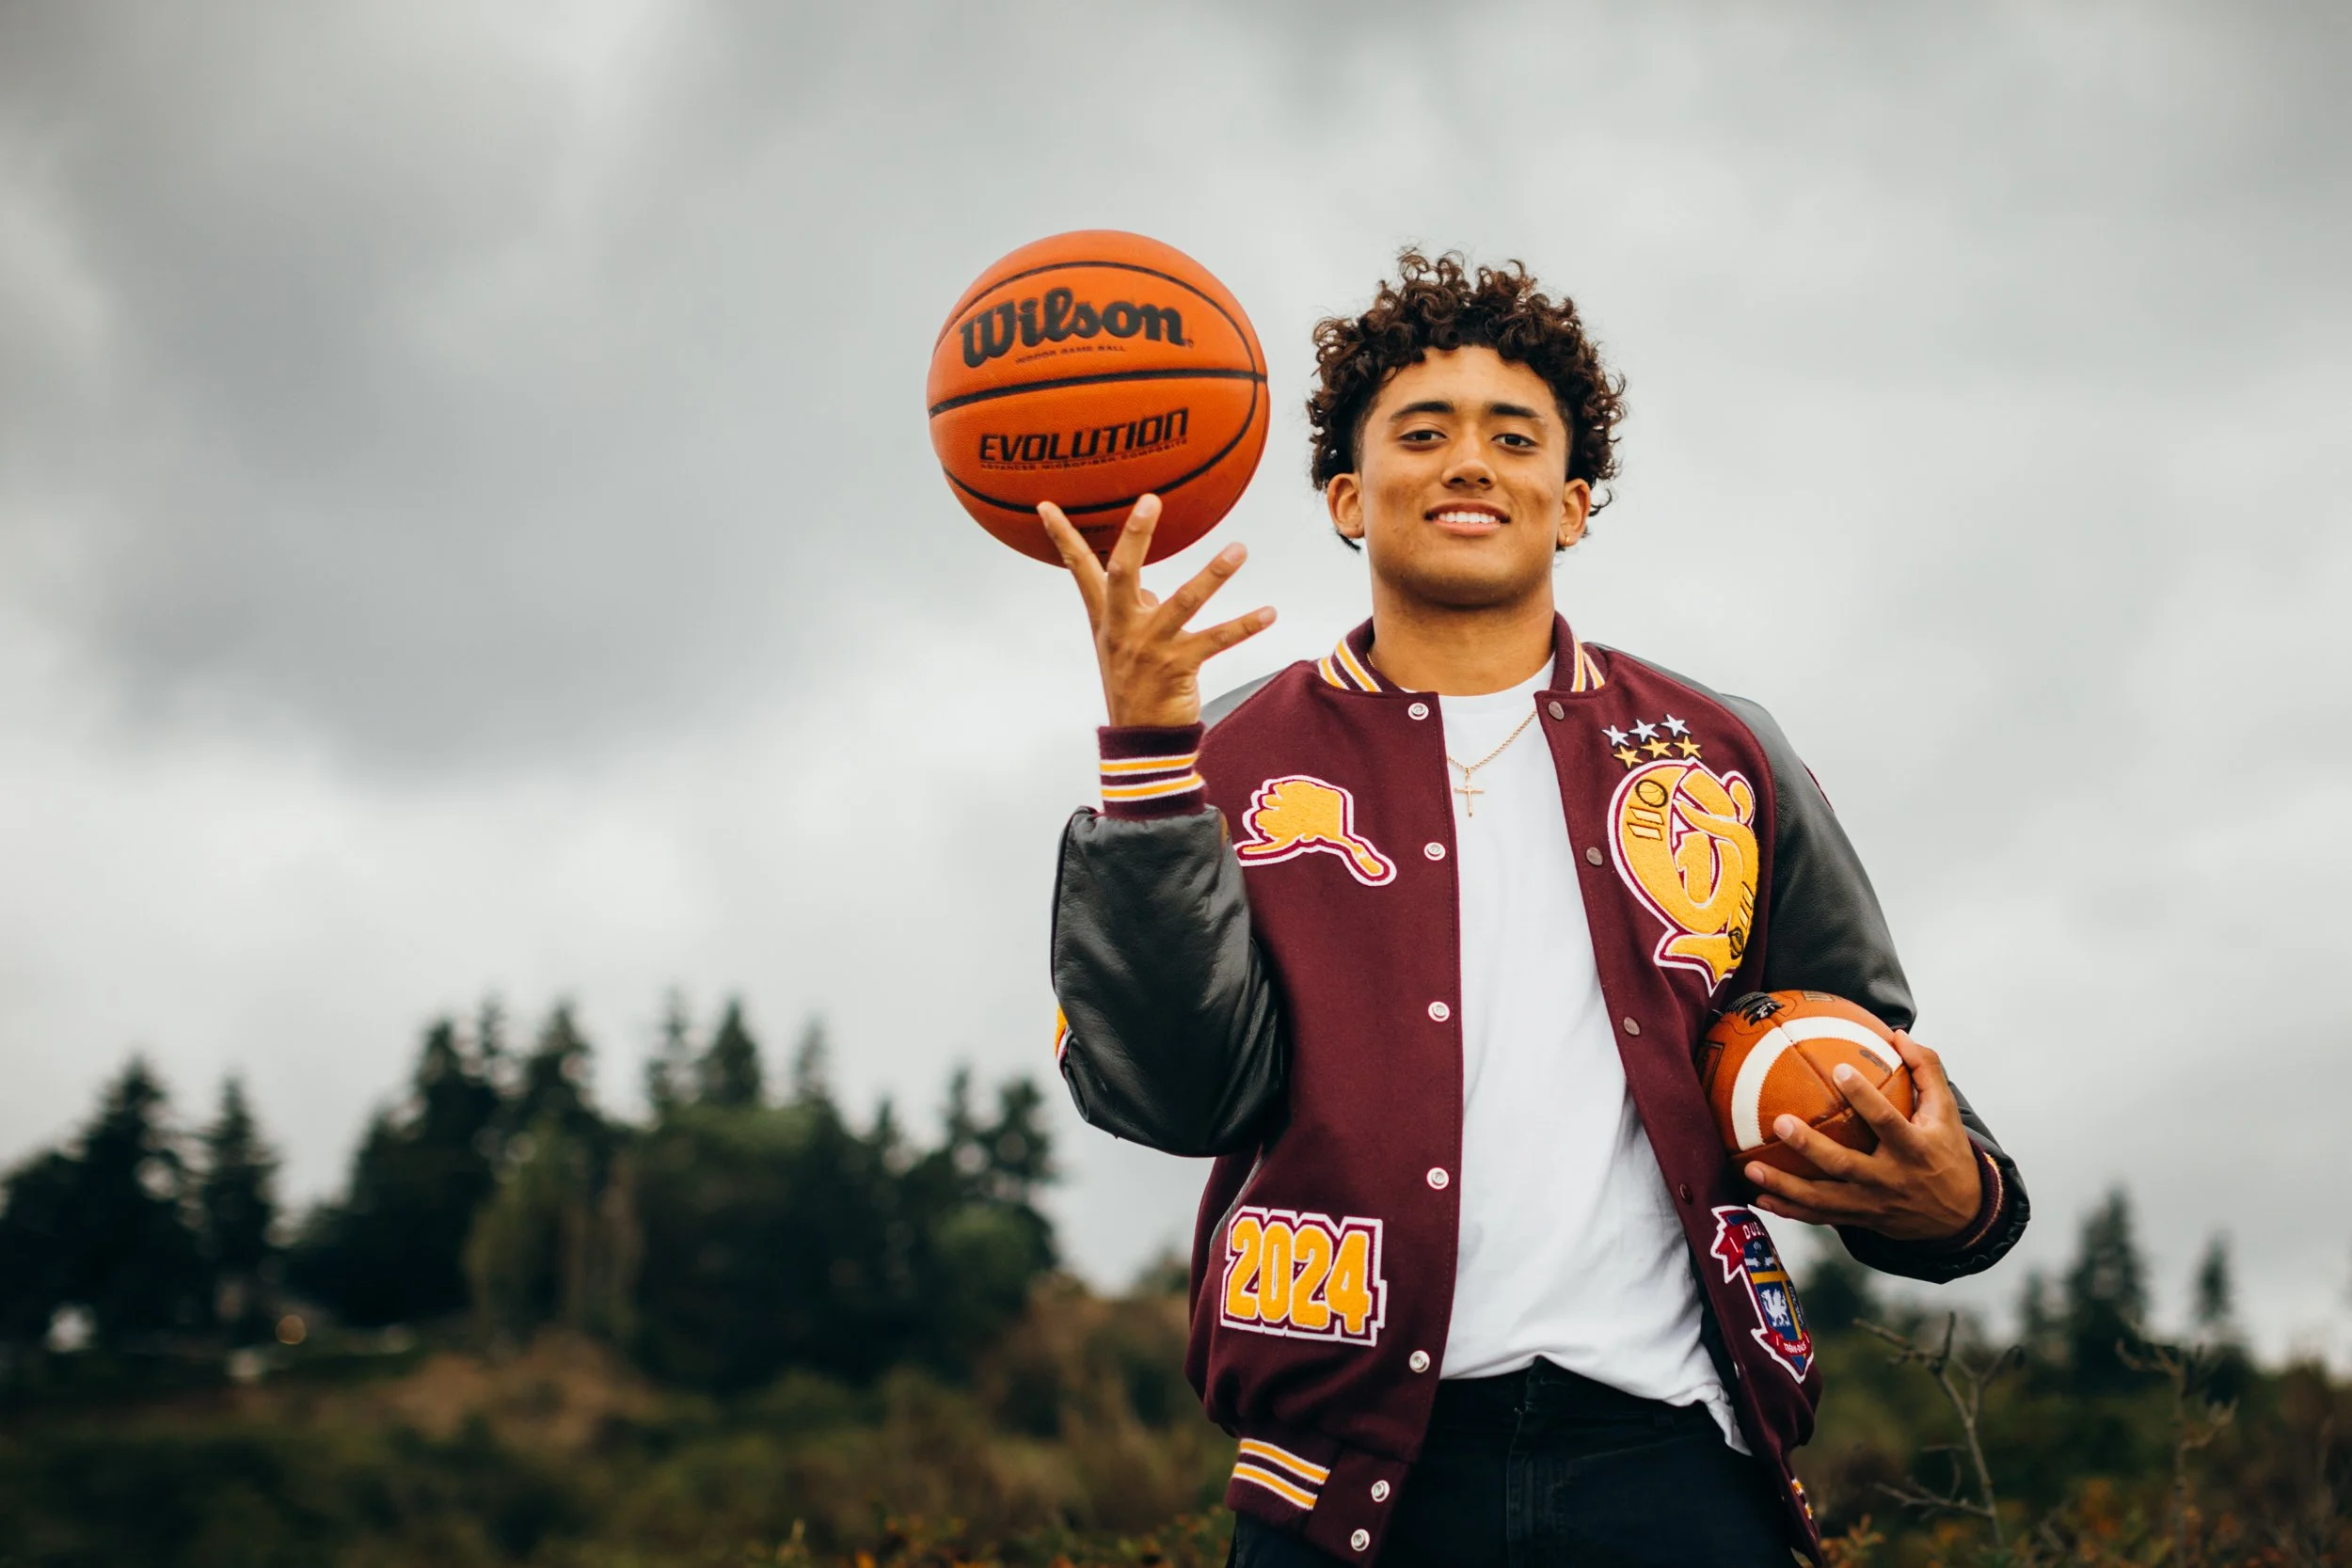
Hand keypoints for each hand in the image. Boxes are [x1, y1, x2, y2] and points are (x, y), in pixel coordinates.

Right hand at [1039, 495, 1275, 728]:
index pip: (1080, 569)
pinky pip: (1215, 641)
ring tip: (1238, 550)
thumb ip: (1132, 609)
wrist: (1140, 743)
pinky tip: (1268, 613)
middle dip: (1135, 535)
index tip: (1045, 505)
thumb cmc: (1133, 687)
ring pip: (1183, 603)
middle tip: (1150, 500)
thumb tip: (1147, 587)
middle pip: (1123, 573)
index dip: (1061, 536)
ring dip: (1213, 575)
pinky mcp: (1178, 667)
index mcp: (1106, 618)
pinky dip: (1244, 626)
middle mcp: (1124, 628)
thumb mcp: (1121, 644)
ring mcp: (1150, 648)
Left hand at [1744, 1032, 1984, 1241]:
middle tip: (1780, 1122)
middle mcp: (1891, 1178)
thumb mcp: (1947, 1112)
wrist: (1963, 1216)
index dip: (1864, 1097)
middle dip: (1810, 1146)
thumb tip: (1898, 1034)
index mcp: (1914, 1148)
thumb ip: (1926, 1070)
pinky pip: (1820, 1217)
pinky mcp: (1860, 1219)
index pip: (1886, 1120)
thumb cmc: (1948, 1153)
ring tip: (1751, 1168)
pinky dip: (1789, 1209)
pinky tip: (1759, 1197)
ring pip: (1824, 1199)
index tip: (1840, 1070)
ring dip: (1785, 1186)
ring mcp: (1873, 1203)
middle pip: (1844, 1165)